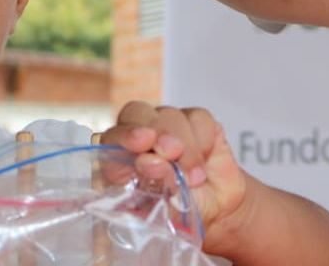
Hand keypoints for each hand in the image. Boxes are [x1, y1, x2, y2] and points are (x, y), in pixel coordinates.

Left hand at [101, 101, 250, 254]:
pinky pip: (199, 118)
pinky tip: (205, 160)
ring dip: (185, 145)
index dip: (124, 136)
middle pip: (137, 113)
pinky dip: (203, 140)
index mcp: (120, 160)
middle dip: (156, 131)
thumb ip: (153, 187)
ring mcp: (169, 126)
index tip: (140, 143)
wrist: (215, 213)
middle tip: (172, 152)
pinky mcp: (198, 123)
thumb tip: (151, 163)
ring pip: (171, 116)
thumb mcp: (161, 211)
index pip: (112, 137)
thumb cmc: (178, 215)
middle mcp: (141, 137)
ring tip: (193, 178)